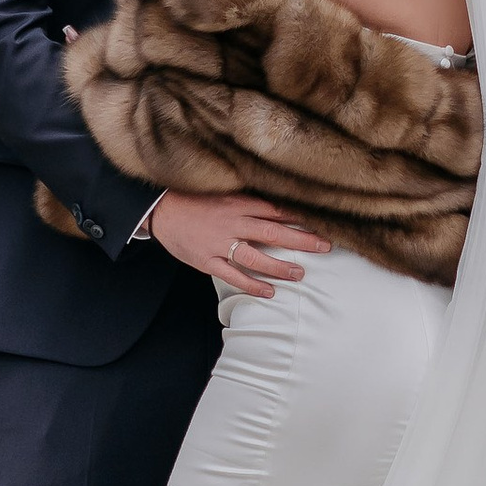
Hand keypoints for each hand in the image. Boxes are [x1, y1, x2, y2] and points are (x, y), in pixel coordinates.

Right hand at [149, 191, 328, 298]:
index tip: (322, 223)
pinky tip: (269, 291)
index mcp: (237, 203)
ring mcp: (219, 243)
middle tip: (325, 246)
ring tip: (300, 274)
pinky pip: (233, 275)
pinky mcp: (207, 260)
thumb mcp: (223, 194)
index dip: (300, 218)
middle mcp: (232, 222)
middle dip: (301, 240)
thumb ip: (248, 201)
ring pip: (255, 257)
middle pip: (273, 232)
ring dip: (280, 266)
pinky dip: (252, 284)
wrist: (161, 209)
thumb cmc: (194, 200)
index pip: (275, 210)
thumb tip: (279, 207)